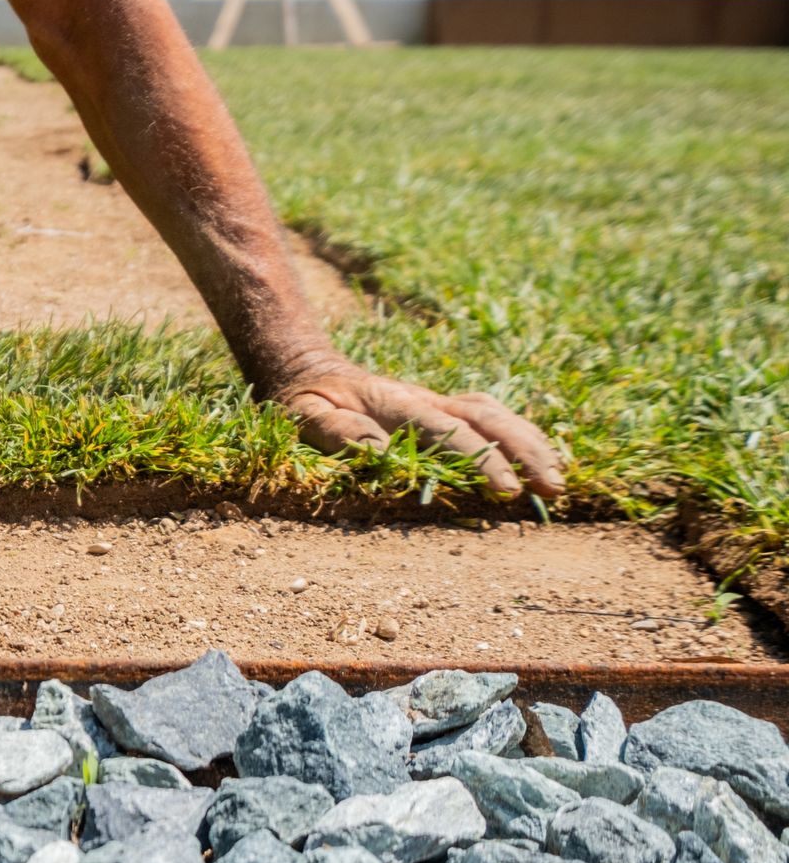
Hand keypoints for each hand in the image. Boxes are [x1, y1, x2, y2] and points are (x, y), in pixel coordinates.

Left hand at [274, 356, 564, 499]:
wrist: (308, 370)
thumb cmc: (304, 402)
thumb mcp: (304, 416)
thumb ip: (338, 431)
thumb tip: (382, 451)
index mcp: (397, 405)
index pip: (450, 434)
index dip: (481, 462)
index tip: (507, 491)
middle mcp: (427, 401)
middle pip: (489, 420)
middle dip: (526, 453)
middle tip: (554, 489)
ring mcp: (439, 404)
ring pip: (497, 417)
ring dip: (532, 446)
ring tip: (559, 481)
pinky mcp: (444, 411)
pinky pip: (492, 419)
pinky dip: (522, 437)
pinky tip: (541, 461)